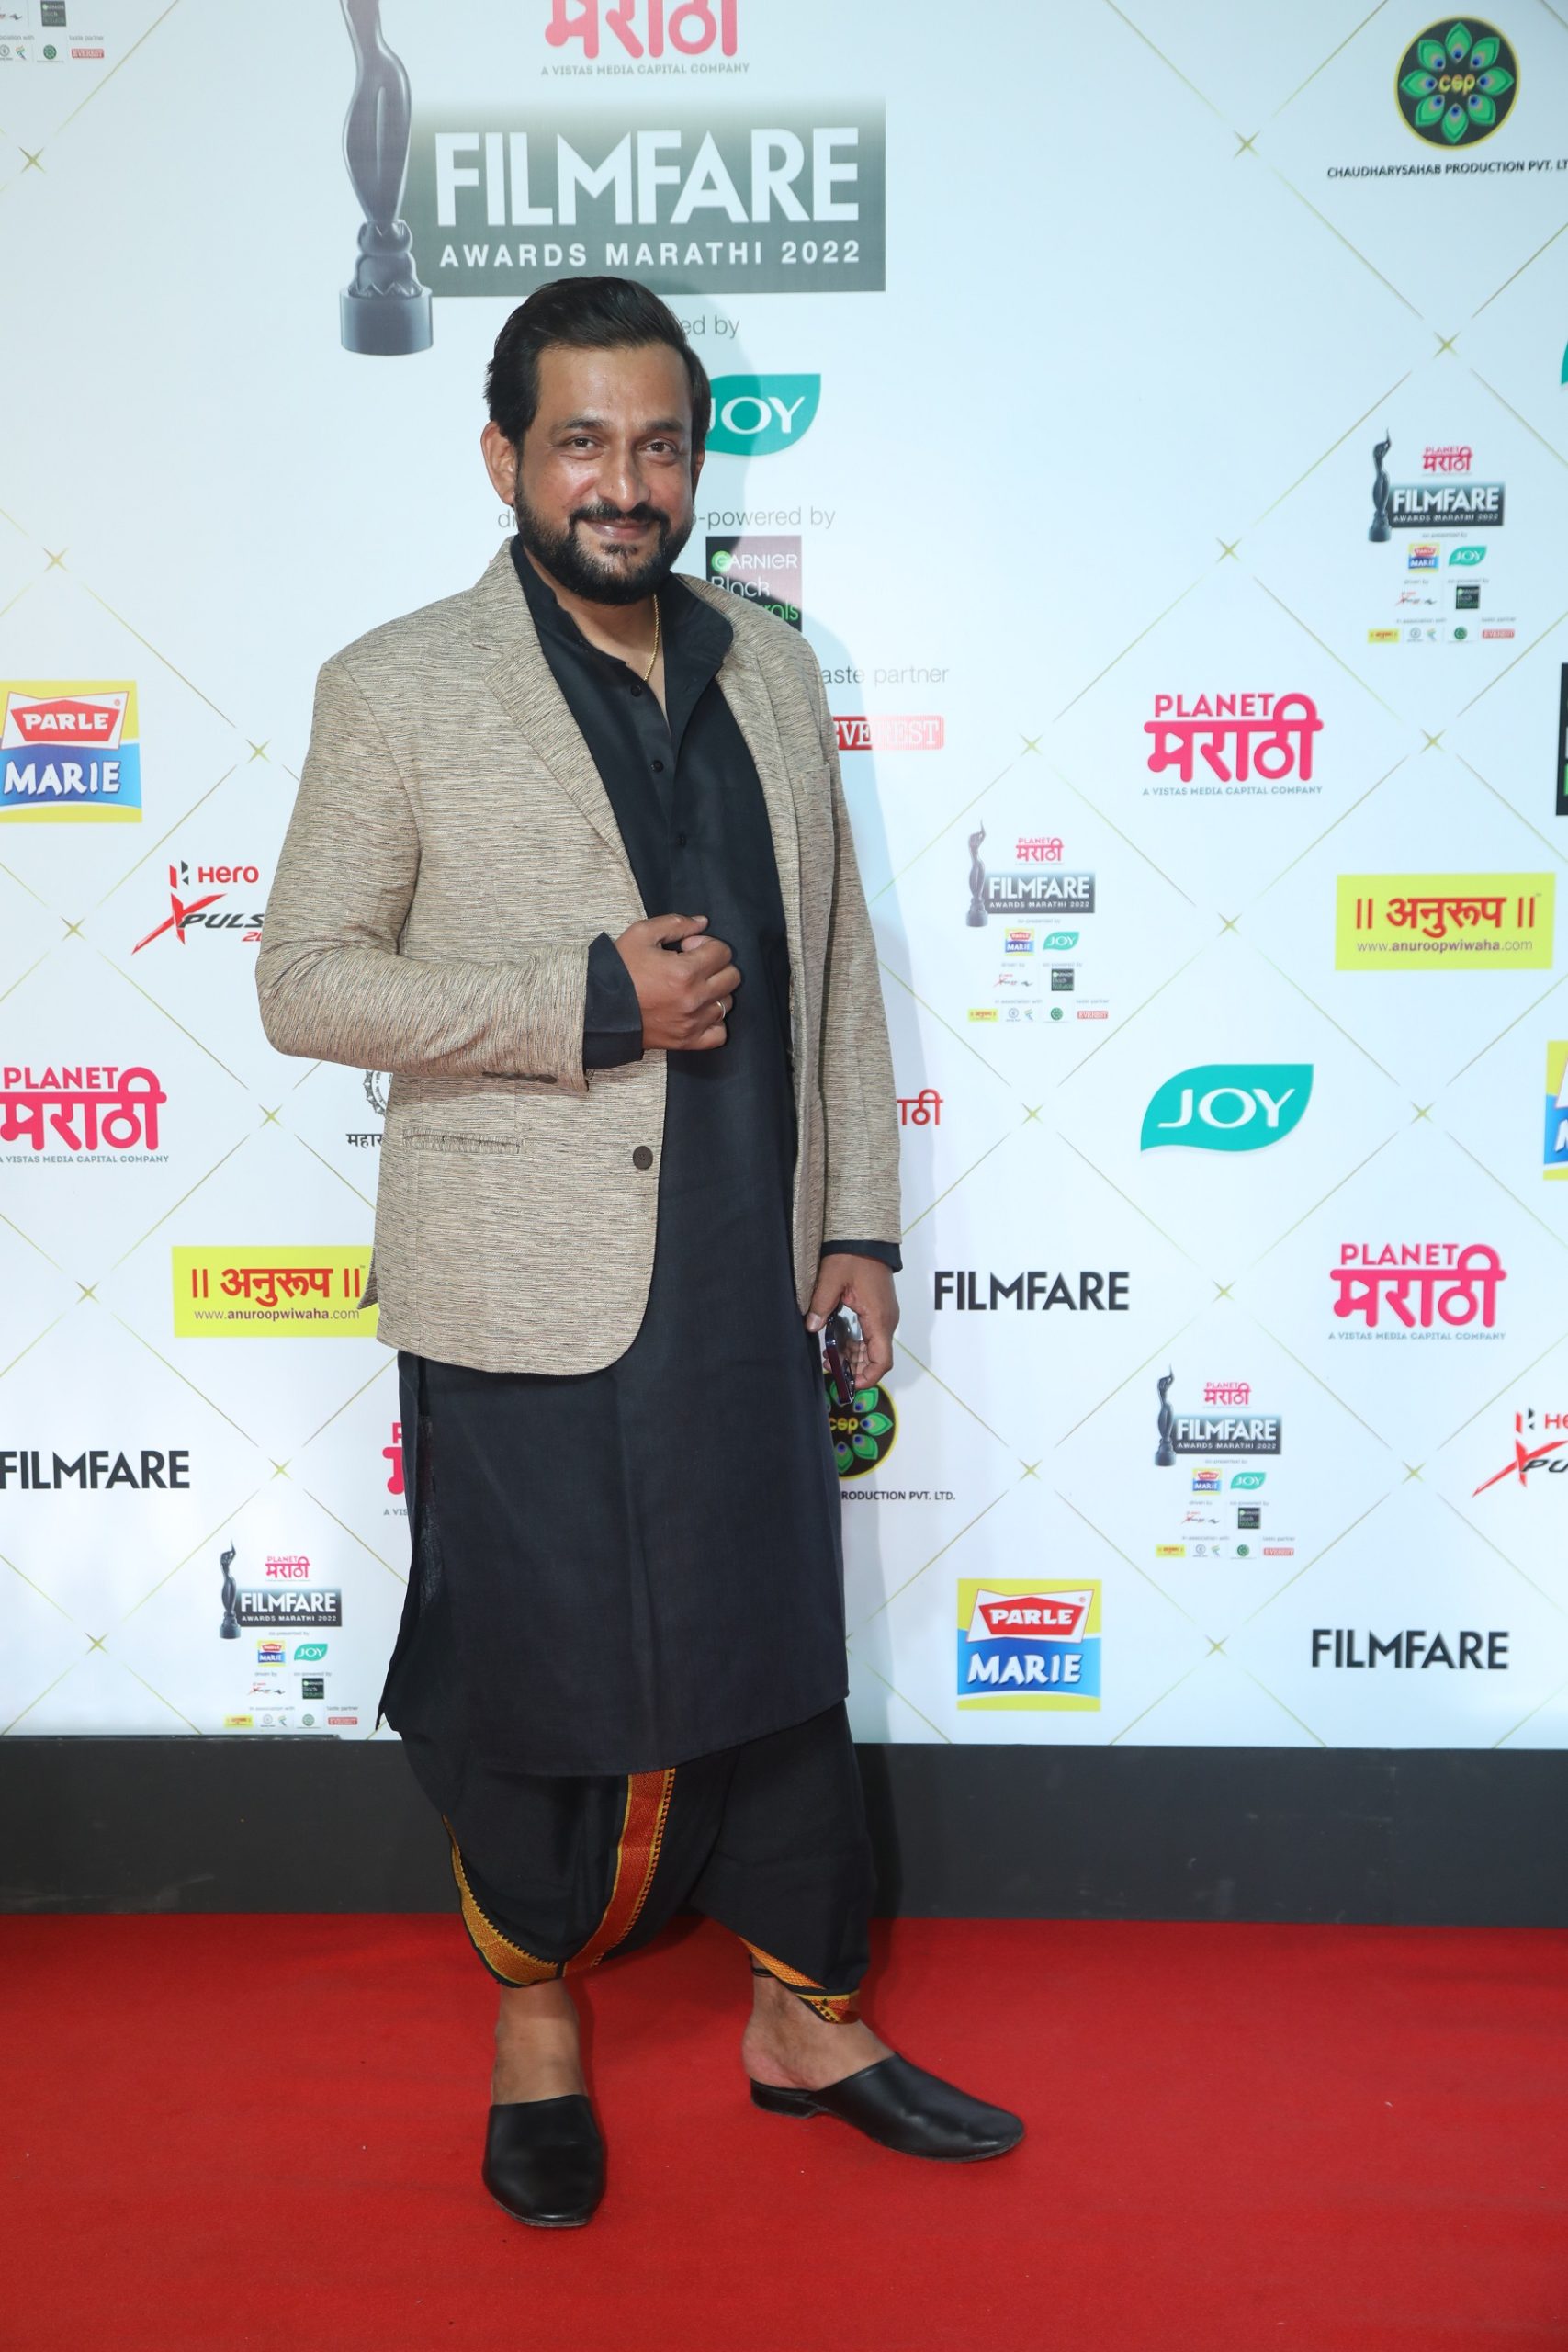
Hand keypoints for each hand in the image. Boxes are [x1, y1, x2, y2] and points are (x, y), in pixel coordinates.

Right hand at [615, 913, 741, 1052]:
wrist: (597, 1007)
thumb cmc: (619, 969)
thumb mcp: (641, 934)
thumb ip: (675, 923)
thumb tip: (703, 922)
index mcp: (685, 971)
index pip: (723, 952)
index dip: (707, 944)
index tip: (688, 948)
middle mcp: (694, 999)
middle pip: (732, 977)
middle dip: (717, 965)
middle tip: (693, 965)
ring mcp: (692, 1023)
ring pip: (727, 1004)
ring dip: (715, 992)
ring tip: (693, 988)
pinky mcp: (687, 1041)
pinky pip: (719, 1034)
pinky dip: (715, 1022)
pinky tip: (700, 1012)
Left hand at [806, 1255, 898, 1388]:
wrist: (867, 1237)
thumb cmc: (853, 1255)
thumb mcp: (831, 1279)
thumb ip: (821, 1305)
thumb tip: (812, 1327)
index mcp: (878, 1318)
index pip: (881, 1360)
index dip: (868, 1377)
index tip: (850, 1384)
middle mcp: (886, 1320)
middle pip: (876, 1357)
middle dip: (855, 1368)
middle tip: (829, 1367)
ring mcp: (884, 1315)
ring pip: (873, 1347)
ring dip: (853, 1356)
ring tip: (828, 1355)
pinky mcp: (879, 1310)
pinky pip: (870, 1334)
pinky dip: (856, 1343)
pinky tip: (836, 1341)